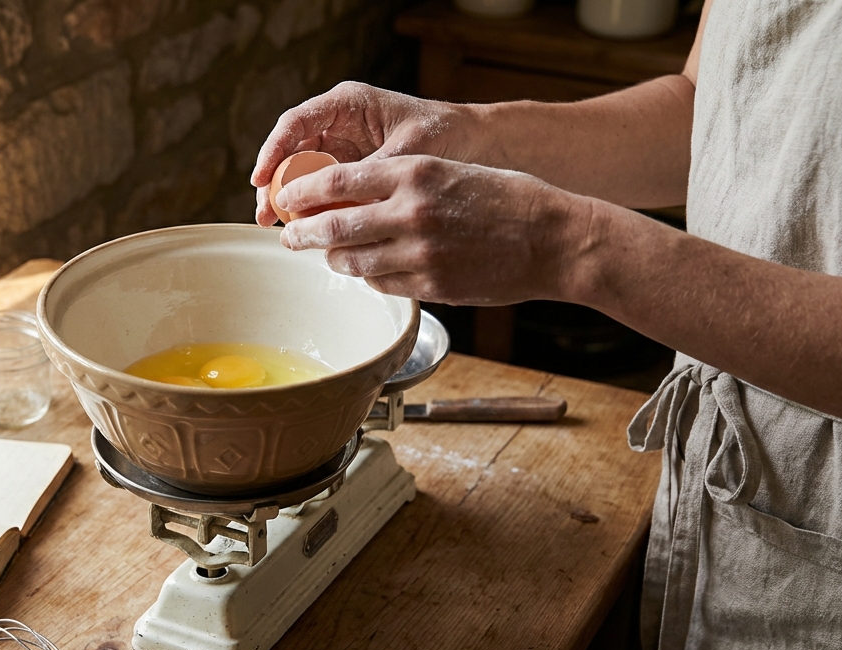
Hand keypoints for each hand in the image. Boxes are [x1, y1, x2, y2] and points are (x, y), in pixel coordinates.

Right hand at [251, 82, 488, 225]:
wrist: (474, 142)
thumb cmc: (445, 132)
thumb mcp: (409, 149)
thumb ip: (375, 170)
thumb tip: (347, 202)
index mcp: (347, 104)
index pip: (296, 123)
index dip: (273, 150)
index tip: (261, 179)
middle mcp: (338, 122)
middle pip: (291, 150)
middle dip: (274, 182)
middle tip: (265, 214)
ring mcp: (342, 147)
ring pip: (301, 171)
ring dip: (289, 199)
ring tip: (279, 227)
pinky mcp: (350, 170)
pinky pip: (322, 188)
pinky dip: (313, 207)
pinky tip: (308, 228)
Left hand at [275, 155, 589, 305]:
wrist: (555, 239)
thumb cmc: (507, 199)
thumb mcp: (450, 171)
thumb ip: (400, 181)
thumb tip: (348, 194)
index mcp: (415, 172)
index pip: (336, 181)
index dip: (302, 193)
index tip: (287, 199)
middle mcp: (412, 211)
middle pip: (333, 226)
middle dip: (302, 233)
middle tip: (290, 236)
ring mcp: (420, 252)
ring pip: (352, 261)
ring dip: (334, 260)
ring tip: (328, 256)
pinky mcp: (431, 285)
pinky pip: (381, 284)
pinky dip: (368, 279)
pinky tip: (368, 271)